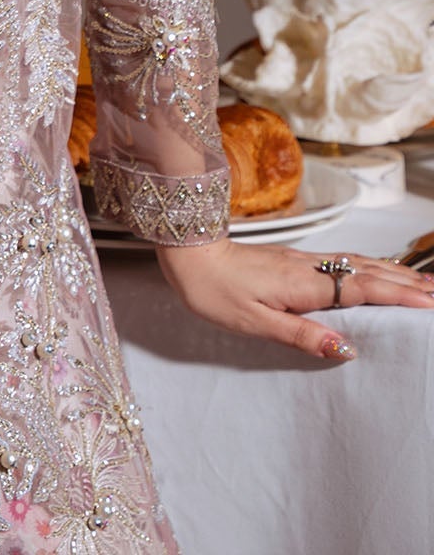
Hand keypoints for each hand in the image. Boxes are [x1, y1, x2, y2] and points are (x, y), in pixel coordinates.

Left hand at [156, 236, 433, 359]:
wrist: (189, 252)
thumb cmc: (215, 291)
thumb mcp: (255, 323)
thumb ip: (301, 335)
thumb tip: (346, 348)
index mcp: (303, 284)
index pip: (361, 289)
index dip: (397, 296)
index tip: (428, 302)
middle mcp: (308, 267)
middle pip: (367, 272)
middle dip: (405, 282)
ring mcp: (302, 260)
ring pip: (356, 263)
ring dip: (391, 272)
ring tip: (420, 282)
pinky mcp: (293, 259)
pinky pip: (342, 260)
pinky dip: (368, 265)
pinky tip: (374, 270)